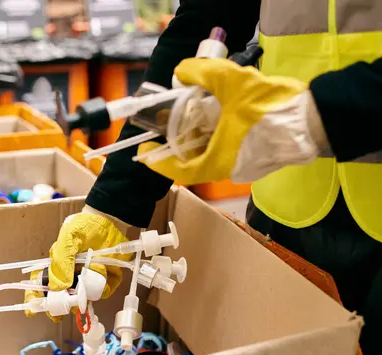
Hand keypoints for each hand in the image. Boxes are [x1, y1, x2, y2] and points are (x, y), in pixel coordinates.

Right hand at [24, 207, 132, 320]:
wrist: (110, 220)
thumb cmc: (84, 226)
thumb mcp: (68, 237)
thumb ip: (62, 261)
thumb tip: (58, 287)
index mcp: (56, 267)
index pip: (41, 286)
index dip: (35, 300)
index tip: (33, 311)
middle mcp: (70, 277)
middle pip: (63, 300)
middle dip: (66, 303)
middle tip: (73, 301)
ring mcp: (87, 281)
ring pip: (84, 299)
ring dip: (89, 292)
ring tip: (96, 272)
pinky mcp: (104, 281)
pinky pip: (103, 292)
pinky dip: (106, 286)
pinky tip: (109, 272)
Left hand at [137, 58, 327, 184]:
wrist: (317, 120)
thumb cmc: (272, 108)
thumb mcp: (231, 81)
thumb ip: (202, 74)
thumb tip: (182, 72)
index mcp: (218, 162)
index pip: (179, 170)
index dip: (159, 161)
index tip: (149, 149)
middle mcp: (229, 170)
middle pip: (195, 160)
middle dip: (183, 140)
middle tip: (176, 120)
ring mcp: (246, 167)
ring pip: (214, 154)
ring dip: (203, 136)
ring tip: (200, 112)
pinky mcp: (260, 160)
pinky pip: (230, 151)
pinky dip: (221, 136)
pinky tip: (225, 116)